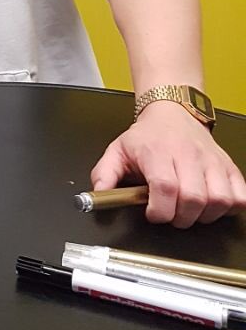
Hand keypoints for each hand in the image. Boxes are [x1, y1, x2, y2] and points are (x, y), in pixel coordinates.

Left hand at [90, 103, 245, 226]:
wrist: (173, 111)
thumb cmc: (147, 136)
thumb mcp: (118, 150)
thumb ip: (104, 174)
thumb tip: (97, 195)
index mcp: (158, 152)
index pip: (165, 187)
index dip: (160, 210)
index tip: (152, 213)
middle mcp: (188, 155)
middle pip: (194, 199)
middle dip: (180, 218)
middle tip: (171, 213)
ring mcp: (211, 161)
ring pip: (220, 200)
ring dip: (205, 215)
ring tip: (190, 209)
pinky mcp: (228, 166)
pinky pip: (240, 195)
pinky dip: (230, 207)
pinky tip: (212, 204)